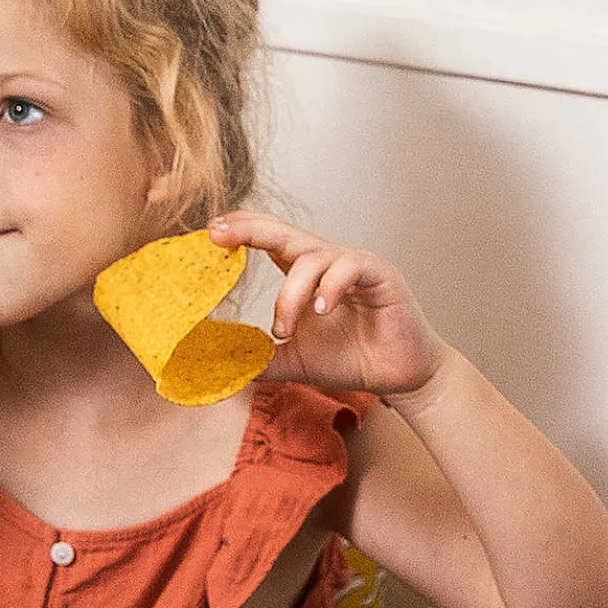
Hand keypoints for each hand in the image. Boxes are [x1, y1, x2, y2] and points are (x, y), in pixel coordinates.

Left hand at [207, 212, 448, 400]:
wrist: (398, 378)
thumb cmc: (350, 360)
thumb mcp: (291, 360)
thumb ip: (256, 356)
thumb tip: (212, 361)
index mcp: (305, 273)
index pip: (269, 240)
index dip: (241, 231)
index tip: (209, 232)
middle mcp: (328, 261)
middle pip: (284, 232)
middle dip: (250, 229)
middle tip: (218, 234)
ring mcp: (354, 265)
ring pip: (312, 257)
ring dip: (290, 293)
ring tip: (283, 330)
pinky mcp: (380, 276)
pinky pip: (349, 267)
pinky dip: (329, 287)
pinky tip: (320, 309)